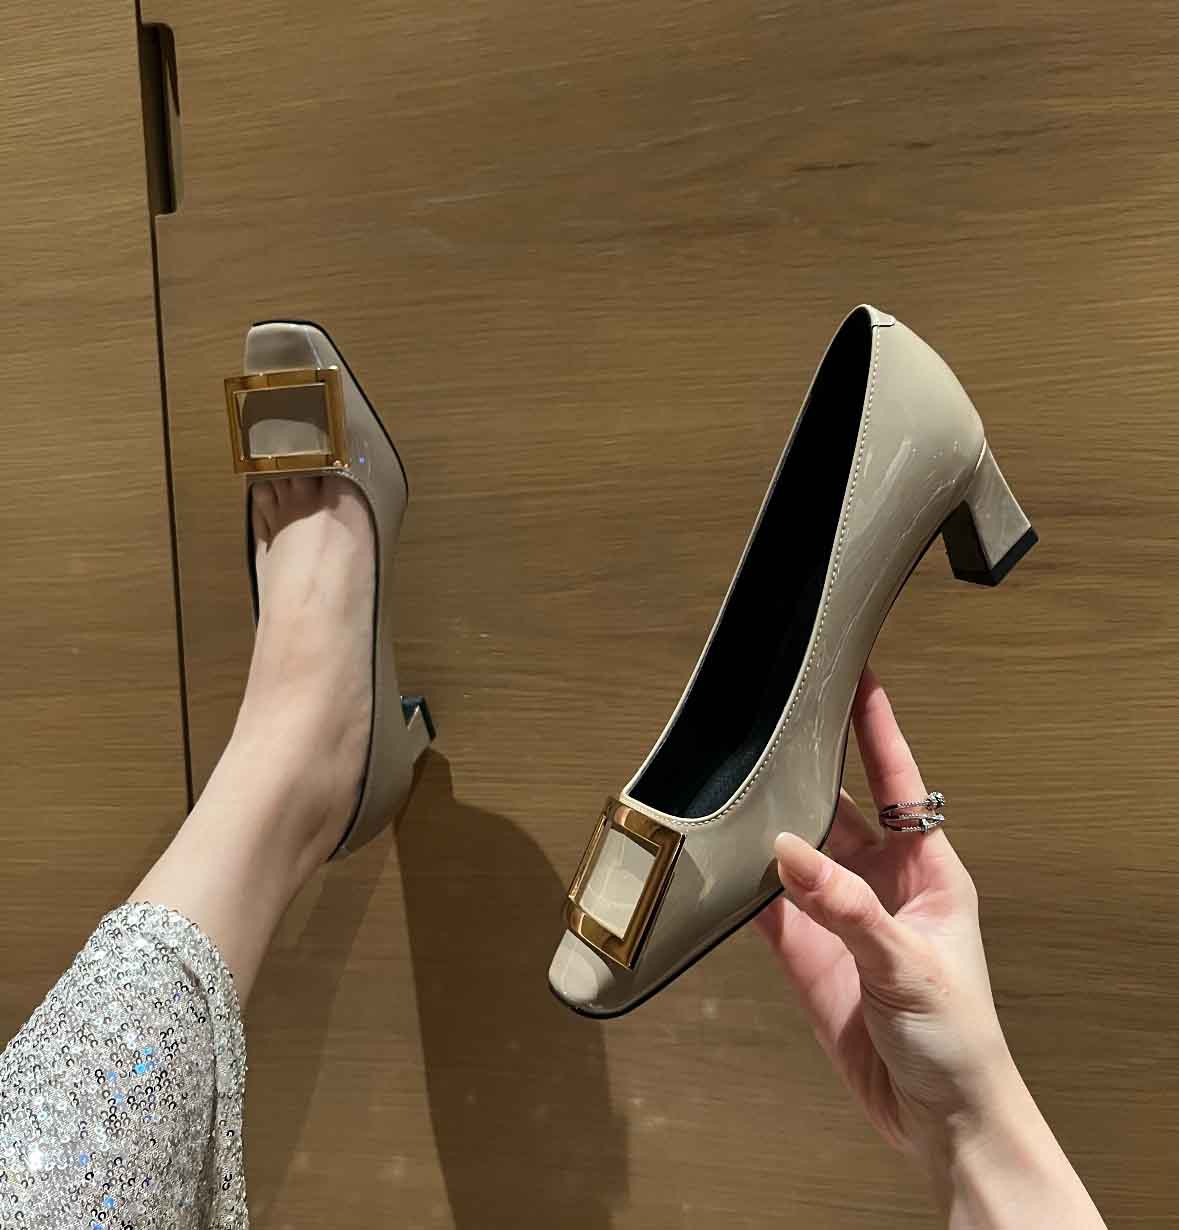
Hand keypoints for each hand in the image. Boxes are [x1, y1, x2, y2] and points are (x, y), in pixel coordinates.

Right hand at [756, 665, 1104, 1227]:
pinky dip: (741, 885)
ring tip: (733, 782)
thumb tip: (787, 851)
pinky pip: (766, 905)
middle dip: (807, 765)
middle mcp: (880, 881)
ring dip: (766, 823)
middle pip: (836, 805)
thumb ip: (846, 906)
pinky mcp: (806, 953)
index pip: (899, 780)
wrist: (936, 1120)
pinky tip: (719, 861)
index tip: (856, 676)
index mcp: (928, 869)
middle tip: (773, 721)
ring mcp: (839, 915)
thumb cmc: (959, 1038)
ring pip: (795, 850)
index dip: (876, 727)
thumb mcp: (910, 963)